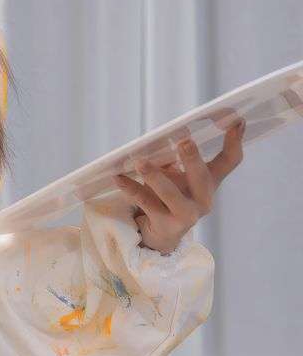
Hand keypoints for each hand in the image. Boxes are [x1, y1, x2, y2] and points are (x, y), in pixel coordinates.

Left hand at [112, 118, 245, 253]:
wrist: (162, 234)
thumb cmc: (170, 196)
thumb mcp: (177, 176)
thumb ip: (174, 159)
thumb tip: (160, 140)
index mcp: (209, 182)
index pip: (230, 161)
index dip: (234, 141)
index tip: (237, 121)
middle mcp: (204, 199)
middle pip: (202, 177)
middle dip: (192, 159)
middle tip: (183, 141)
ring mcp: (187, 215)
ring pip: (171, 195)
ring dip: (155, 176)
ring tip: (140, 162)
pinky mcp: (167, 225)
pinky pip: (146, 204)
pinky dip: (131, 189)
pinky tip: (119, 178)